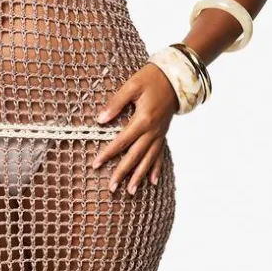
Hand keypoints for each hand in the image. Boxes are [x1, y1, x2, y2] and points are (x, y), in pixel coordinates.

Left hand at [91, 62, 177, 192]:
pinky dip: (156, 169)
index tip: (95, 165)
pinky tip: (152, 182)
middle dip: (122, 173)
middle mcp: (152, 131)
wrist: (176, 78)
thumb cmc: (151, 79)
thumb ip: (115, 103)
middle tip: (111, 188)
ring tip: (130, 191)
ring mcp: (159, 135)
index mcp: (143, 119)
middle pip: (135, 156)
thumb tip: (100, 120)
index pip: (121, 141)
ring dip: (139, 176)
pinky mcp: (163, 135)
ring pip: (148, 160)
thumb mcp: (132, 86)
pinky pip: (160, 155)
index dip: (108, 154)